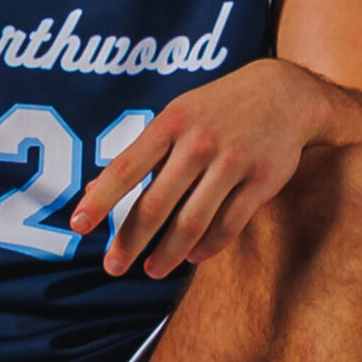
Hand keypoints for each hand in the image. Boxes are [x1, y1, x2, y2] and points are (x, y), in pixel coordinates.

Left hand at [70, 59, 318, 277]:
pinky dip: (207, 247)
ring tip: (152, 270)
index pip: (126, 166)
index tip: (77, 226)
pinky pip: (229, 226)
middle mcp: (200, 141)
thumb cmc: (216, 110)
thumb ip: (139, 156)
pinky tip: (192, 255)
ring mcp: (234, 161)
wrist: (285, 92)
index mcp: (172, 122)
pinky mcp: (263, 180)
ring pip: (192, 223)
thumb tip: (93, 193)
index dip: (101, 200)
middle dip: (129, 242)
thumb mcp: (176, 118)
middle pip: (156, 204)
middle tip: (112, 267)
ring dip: (167, 254)